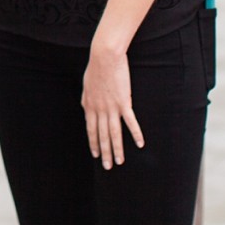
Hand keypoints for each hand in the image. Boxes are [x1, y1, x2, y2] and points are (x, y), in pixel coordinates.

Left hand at [82, 42, 145, 168]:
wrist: (104, 57)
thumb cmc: (95, 68)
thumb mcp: (86, 86)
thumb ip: (86, 99)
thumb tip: (85, 107)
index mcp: (90, 107)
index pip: (91, 130)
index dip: (94, 143)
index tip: (96, 155)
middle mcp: (99, 111)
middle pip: (103, 136)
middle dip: (104, 153)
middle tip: (107, 166)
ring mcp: (112, 108)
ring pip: (114, 134)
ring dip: (117, 149)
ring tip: (119, 162)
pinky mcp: (124, 102)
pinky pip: (130, 122)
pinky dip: (135, 134)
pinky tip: (140, 144)